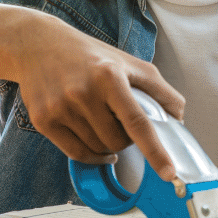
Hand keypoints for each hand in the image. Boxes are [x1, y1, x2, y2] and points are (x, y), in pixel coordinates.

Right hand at [13, 12, 184, 179]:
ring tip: (104, 123)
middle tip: (120, 122)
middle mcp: (83, 92)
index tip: (169, 172)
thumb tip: (178, 117)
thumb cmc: (91, 56)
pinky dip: (93, 155)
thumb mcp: (129, 63)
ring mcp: (60, 108)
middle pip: (118, 141)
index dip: (155, 150)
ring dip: (108, 145)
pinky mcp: (43, 120)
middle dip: (127, 139)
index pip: (137, 121)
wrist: (39, 45)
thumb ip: (159, 89)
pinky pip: (76, 153)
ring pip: (98, 148)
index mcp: (109, 76)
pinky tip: (98, 145)